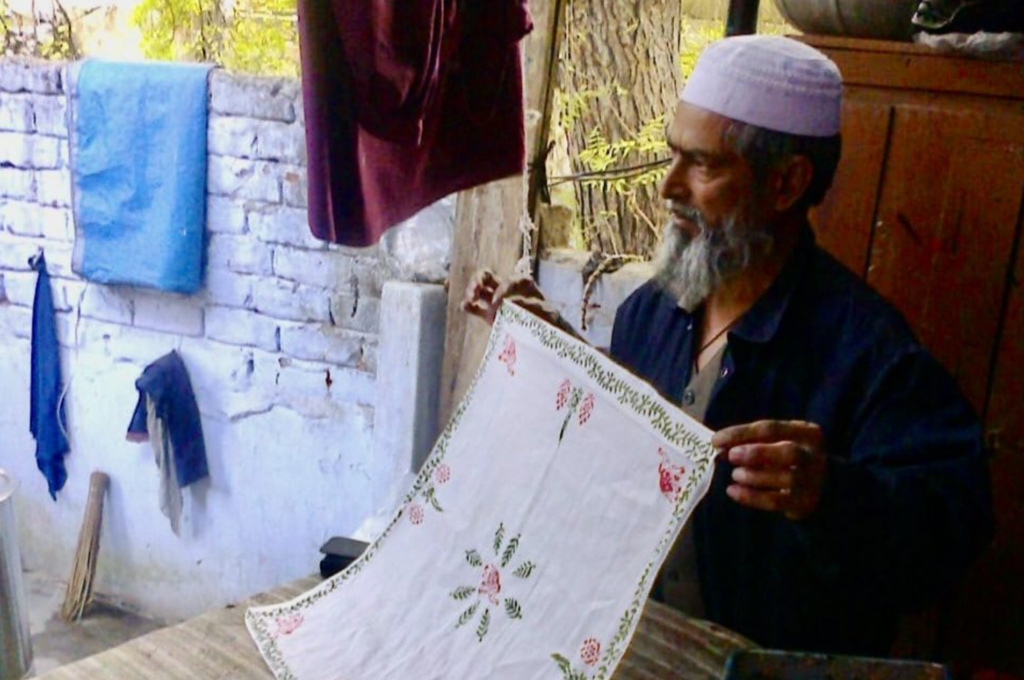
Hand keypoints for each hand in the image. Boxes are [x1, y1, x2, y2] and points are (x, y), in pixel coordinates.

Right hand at [460, 269, 559, 327]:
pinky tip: (465, 307)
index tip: (499, 303)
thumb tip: (514, 302)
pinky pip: (474, 307)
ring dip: (470, 290)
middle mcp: (507, 289)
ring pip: (478, 288)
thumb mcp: (546, 314)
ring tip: (469, 300)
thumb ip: (533, 307)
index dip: (503, 289)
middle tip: (475, 290)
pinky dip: (467, 305)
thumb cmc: (549, 323)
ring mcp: (496, 301)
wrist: (544, 337)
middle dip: (479, 279)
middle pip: (488, 276)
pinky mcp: (489, 315)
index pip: (510, 280)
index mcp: (523, 284)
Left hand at [711, 420, 828, 520]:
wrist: (821, 486)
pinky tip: (733, 491)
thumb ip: (751, 441)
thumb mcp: (776, 442)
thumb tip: (720, 445)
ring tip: (735, 475)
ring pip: (785, 478)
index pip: (772, 429)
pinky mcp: (804, 503)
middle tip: (731, 456)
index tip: (716, 439)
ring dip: (754, 476)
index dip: (742, 433)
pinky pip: (777, 501)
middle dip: (756, 453)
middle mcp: (814, 456)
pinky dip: (752, 497)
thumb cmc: (788, 457)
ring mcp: (812, 481)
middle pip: (789, 452)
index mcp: (807, 433)